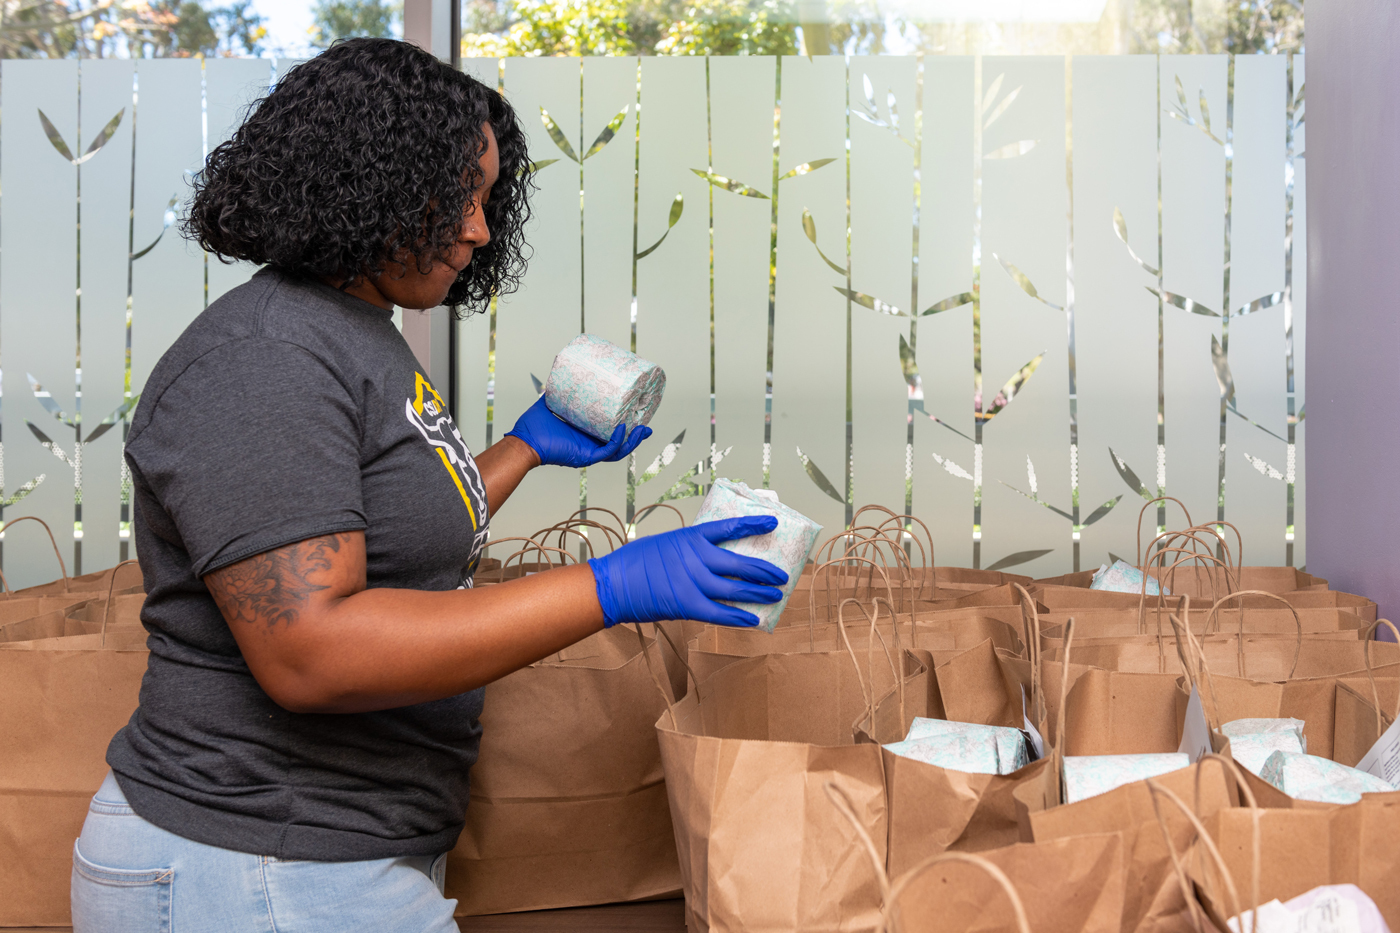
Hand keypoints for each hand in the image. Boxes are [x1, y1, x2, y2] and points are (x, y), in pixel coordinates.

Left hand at [505, 396, 651, 468]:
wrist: (524, 440)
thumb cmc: (534, 425)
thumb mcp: (553, 403)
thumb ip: (562, 390)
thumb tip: (566, 372)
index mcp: (585, 434)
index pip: (609, 432)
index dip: (625, 426)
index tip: (636, 414)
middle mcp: (589, 444)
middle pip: (619, 443)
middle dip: (635, 436)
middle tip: (646, 425)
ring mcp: (588, 451)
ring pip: (618, 450)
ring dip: (632, 441)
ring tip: (643, 430)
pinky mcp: (585, 456)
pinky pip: (607, 452)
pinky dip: (617, 442)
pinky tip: (623, 430)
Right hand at [587, 516, 788, 627]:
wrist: (614, 583)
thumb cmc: (635, 562)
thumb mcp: (666, 544)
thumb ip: (690, 550)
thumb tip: (711, 560)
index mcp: (691, 537)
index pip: (729, 527)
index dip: (753, 525)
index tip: (772, 522)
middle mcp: (697, 557)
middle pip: (741, 564)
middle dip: (764, 570)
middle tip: (781, 575)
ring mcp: (694, 582)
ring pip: (736, 589)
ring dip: (759, 593)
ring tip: (775, 595)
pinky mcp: (687, 605)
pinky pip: (720, 613)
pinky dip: (739, 617)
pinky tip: (753, 619)